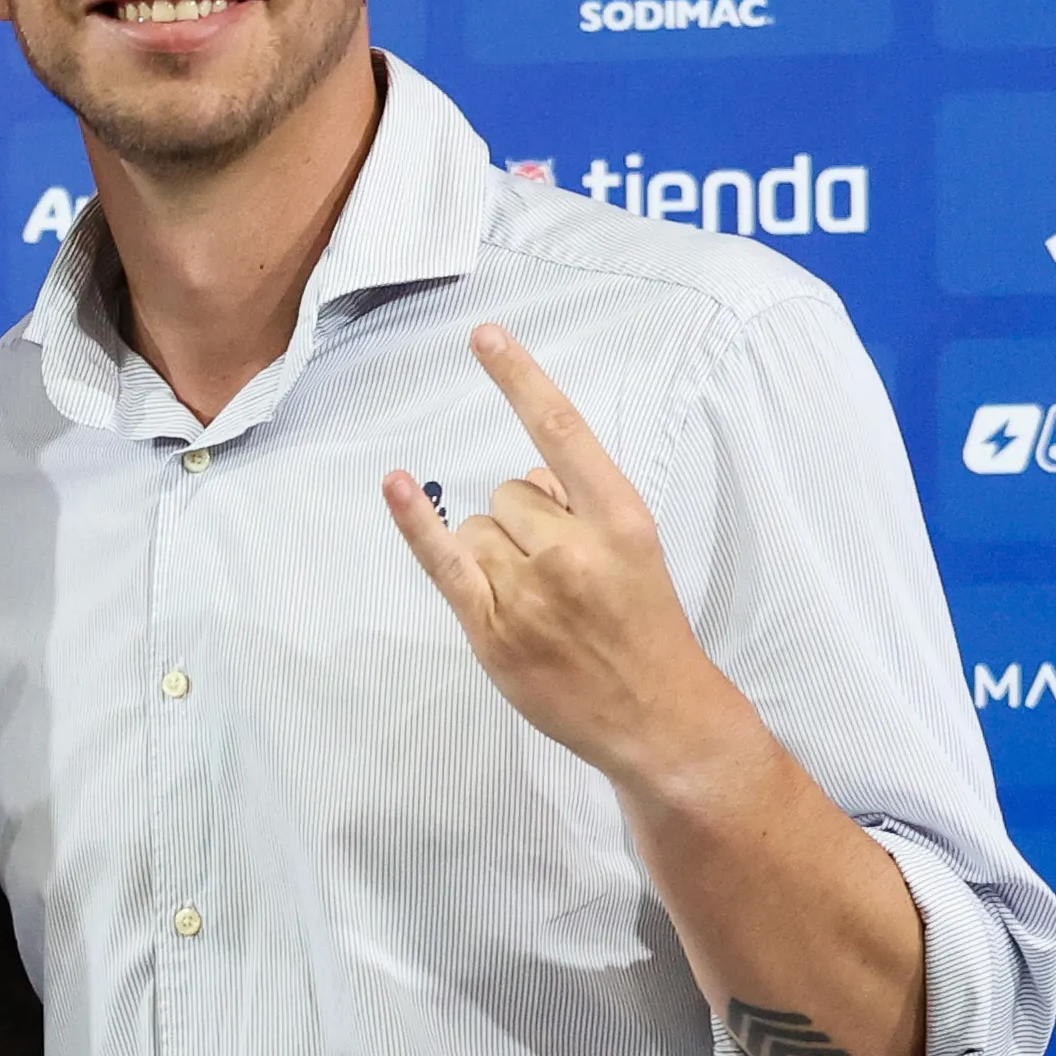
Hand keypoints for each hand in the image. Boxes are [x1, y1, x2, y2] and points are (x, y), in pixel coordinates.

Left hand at [382, 324, 741, 786]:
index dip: (518, 379)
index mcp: (620, 519)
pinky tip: (394, 486)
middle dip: (525, 523)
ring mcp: (529, 592)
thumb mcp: (636, 552)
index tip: (482, 335)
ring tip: (541, 605)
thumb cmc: (645, 628)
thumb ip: (580, 505)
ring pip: (475, 528)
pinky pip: (440, 560)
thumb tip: (523, 481)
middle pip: (507, 491)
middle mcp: (572, 550)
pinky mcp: (491, 630)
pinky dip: (414, 522)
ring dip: (495, 555)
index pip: (560, 431)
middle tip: (565, 579)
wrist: (660, 721)